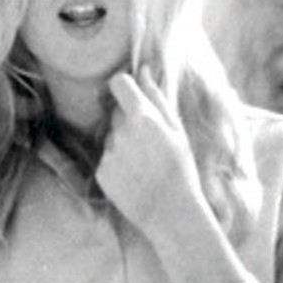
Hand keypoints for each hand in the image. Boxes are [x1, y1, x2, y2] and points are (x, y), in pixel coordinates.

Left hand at [95, 66, 203, 226]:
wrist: (172, 214)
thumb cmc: (181, 169)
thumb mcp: (176, 130)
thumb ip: (157, 96)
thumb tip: (143, 69)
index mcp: (141, 117)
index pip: (117, 83)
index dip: (124, 86)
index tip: (131, 94)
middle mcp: (120, 132)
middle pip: (116, 112)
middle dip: (128, 119)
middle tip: (149, 141)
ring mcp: (109, 152)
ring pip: (112, 136)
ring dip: (123, 143)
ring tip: (145, 163)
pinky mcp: (101, 172)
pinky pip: (107, 157)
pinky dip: (117, 163)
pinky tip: (135, 176)